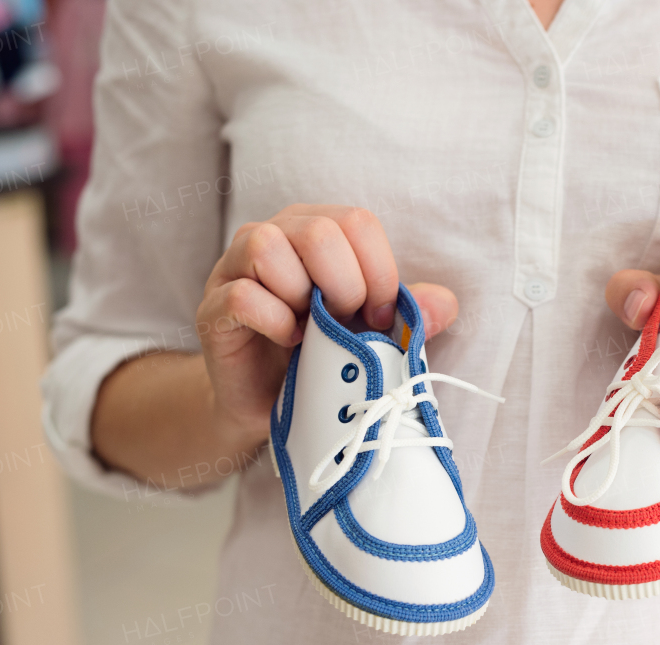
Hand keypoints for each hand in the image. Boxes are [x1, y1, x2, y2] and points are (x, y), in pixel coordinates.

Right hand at [195, 204, 458, 448]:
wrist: (274, 406)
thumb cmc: (325, 357)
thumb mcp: (376, 334)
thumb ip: (410, 315)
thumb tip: (446, 303)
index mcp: (316, 230)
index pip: (357, 222)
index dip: (380, 273)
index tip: (383, 319)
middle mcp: (274, 236)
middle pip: (318, 231)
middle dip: (346, 286)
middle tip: (346, 325)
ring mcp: (234, 268)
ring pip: (268, 248)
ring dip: (302, 298)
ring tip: (310, 330)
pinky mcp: (212, 309)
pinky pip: (242, 296)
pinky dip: (274, 322)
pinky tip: (289, 341)